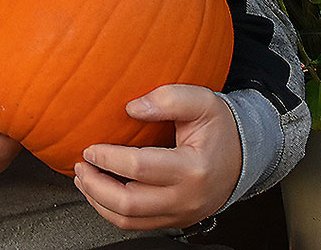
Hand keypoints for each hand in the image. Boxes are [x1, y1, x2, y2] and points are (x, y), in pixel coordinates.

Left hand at [73, 84, 241, 230]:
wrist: (242, 154)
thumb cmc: (219, 126)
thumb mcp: (200, 101)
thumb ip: (167, 98)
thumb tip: (131, 108)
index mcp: (193, 168)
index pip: (140, 168)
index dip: (109, 159)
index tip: (90, 148)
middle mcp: (187, 198)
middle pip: (130, 204)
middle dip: (96, 185)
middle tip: (80, 165)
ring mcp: (181, 213)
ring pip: (130, 221)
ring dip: (99, 201)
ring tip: (83, 178)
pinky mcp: (175, 219)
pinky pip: (137, 224)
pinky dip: (112, 211)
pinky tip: (98, 192)